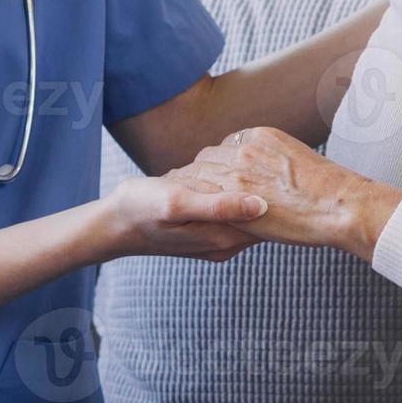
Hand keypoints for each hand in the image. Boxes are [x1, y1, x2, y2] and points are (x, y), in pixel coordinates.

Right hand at [92, 176, 267, 262]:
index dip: (280, 194)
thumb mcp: (177, 203)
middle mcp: (225, 242)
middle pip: (263, 219)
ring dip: (255, 188)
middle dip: (271, 190)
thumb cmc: (141, 208)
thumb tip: (262, 205)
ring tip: (266, 161)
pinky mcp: (207, 228)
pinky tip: (238, 170)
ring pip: (249, 212)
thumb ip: (218, 206)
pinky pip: (234, 210)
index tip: (288, 168)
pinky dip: (238, 190)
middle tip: (282, 160)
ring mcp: (216, 237)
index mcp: (222, 238)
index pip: (268, 222)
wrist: (114, 223)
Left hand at [167, 128, 401, 261]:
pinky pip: (201, 195)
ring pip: (198, 175)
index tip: (211, 180)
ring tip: (181, 206)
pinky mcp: (233, 192)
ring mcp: (237, 167)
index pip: (224, 147)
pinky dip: (192, 204)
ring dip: (190, 190)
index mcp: (260, 135)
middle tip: (187, 191)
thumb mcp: (296, 162)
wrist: (339, 205)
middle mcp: (245, 146)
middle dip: (200, 176)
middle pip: (207, 158)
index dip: (216, 166)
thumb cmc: (327, 194)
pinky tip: (186, 218)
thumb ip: (272, 164)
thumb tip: (265, 179)